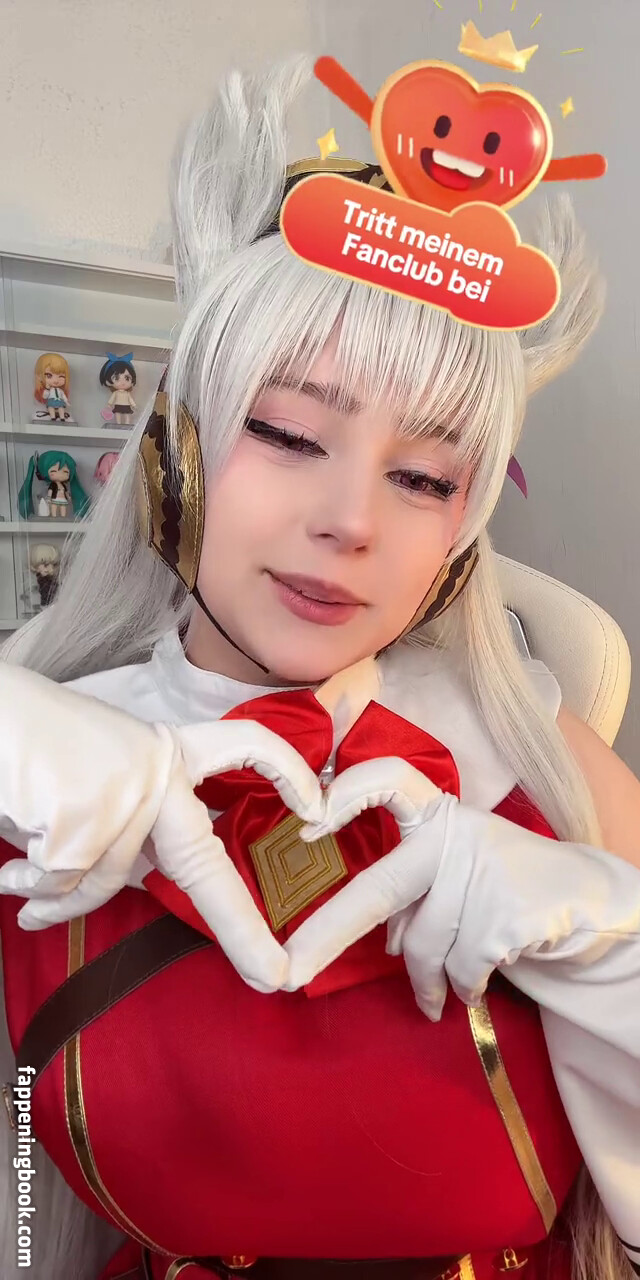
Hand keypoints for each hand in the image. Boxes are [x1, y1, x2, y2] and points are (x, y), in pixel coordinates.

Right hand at [0, 666, 322, 992]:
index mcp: (168, 751)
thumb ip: (132, 828)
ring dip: (56, 892)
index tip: (317, 809)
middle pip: (203, 866)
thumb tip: (132, 887)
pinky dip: (35, 890)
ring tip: (20, 877)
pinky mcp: (84, 815)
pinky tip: (11, 875)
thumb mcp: (101, 782)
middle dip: (240, 929)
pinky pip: (66, 883)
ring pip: (104, 882)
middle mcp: (156, 769)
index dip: (286, 774)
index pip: (245, 745)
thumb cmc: (37, 751)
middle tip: (276, 977)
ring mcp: (123, 793)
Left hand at [284, 757, 639, 1018]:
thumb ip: (413, 895)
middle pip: (381, 887)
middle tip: (292, 970)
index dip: (348, 795)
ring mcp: (482, 870)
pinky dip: (463, 988)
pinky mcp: (507, 912)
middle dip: (330, 931)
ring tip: (436, 998)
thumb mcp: (454, 873)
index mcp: (437, 813)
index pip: (390, 780)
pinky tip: (474, 987)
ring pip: (423, 948)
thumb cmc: (500, 882)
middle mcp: (455, 833)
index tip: (309, 822)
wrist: (582, 897)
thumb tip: (387, 943)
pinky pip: (462, 968)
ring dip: (427, 984)